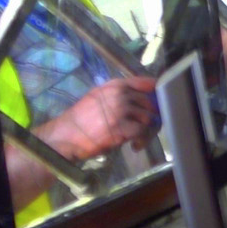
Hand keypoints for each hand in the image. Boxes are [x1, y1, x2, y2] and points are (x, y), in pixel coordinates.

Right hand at [37, 76, 158, 161]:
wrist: (65, 135)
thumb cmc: (80, 118)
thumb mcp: (98, 97)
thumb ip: (118, 95)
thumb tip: (140, 99)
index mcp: (114, 85)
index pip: (145, 82)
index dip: (156, 91)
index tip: (160, 100)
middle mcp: (120, 94)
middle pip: (149, 102)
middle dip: (152, 116)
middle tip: (149, 127)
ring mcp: (121, 110)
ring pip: (148, 118)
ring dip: (148, 131)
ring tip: (139, 139)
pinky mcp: (122, 127)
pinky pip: (142, 132)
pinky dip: (142, 140)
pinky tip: (135, 145)